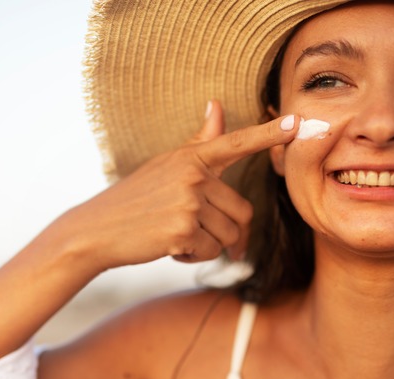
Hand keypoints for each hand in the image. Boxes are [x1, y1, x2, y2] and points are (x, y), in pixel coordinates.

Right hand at [52, 100, 298, 271]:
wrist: (97, 229)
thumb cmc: (136, 197)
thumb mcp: (167, 164)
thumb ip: (199, 142)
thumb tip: (217, 105)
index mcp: (191, 157)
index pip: (235, 143)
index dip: (267, 135)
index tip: (296, 122)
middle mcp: (192, 175)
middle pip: (241, 212)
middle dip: (229, 232)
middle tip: (202, 237)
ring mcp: (188, 202)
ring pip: (229, 235)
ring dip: (210, 246)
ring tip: (179, 237)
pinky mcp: (182, 230)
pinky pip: (211, 252)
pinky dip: (195, 257)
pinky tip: (171, 248)